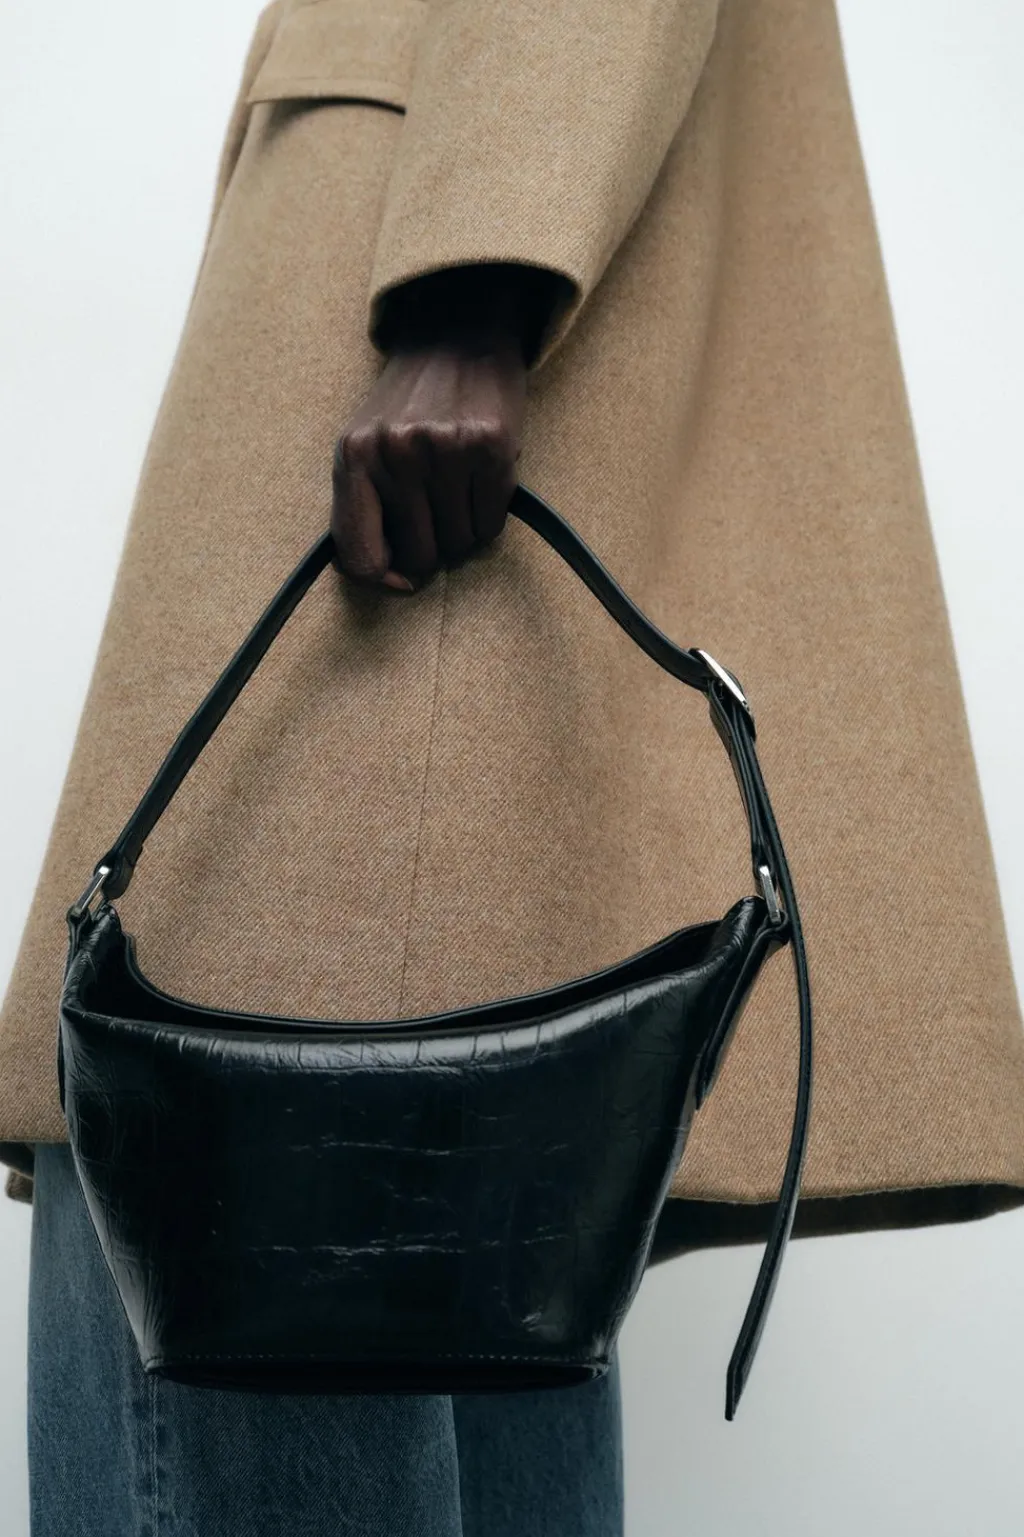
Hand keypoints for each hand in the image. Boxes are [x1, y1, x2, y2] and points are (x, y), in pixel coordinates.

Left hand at [330, 332, 525, 591]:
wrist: (455, 333)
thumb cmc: (408, 403)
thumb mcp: (365, 444)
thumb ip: (364, 505)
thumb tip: (387, 577)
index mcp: (355, 457)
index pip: (359, 556)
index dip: (381, 581)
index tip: (401, 579)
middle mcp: (396, 453)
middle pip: (419, 556)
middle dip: (432, 550)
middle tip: (438, 519)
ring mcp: (444, 449)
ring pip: (459, 544)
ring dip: (463, 533)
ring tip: (459, 495)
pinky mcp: (490, 446)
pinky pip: (491, 523)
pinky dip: (489, 516)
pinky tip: (482, 484)